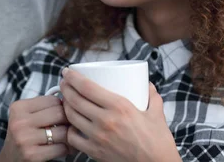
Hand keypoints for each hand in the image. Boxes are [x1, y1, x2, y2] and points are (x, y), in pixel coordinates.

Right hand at [0, 96, 69, 161]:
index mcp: (19, 107)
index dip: (61, 107)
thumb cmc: (24, 134)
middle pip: (59, 113)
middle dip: (67, 120)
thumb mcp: (27, 116)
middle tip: (69, 125)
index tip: (61, 115)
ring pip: (63, 131)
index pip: (53, 100)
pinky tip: (63, 148)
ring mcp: (25, 139)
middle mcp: (20, 122)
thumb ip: (44, 107)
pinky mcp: (32, 155)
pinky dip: (67, 149)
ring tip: (68, 137)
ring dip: (69, 136)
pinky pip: (61, 148)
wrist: (10, 159)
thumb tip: (70, 103)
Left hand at [60, 69, 180, 161]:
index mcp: (120, 107)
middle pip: (75, 99)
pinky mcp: (95, 152)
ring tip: (65, 99)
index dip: (73, 77)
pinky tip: (71, 124)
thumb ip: (152, 97)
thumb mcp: (157, 114)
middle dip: (65, 88)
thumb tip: (147, 85)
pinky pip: (73, 138)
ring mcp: (98, 138)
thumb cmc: (158, 142)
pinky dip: (69, 129)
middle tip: (64, 82)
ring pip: (71, 117)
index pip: (87, 87)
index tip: (67, 71)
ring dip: (65, 105)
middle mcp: (106, 120)